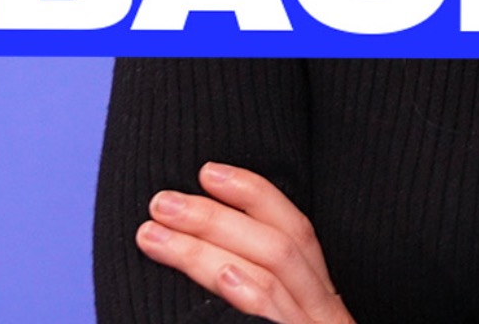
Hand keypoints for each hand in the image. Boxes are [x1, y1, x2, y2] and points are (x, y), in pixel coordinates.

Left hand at [137, 161, 353, 323]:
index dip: (254, 193)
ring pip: (270, 274)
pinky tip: (224, 275)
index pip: (295, 228)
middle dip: (215, 218)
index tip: (206, 170)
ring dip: (207, 251)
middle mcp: (325, 311)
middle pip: (279, 245)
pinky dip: (252, 292)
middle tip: (160, 202)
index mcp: (321, 298)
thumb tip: (208, 258)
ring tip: (154, 235)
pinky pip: (274, 317)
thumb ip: (260, 296)